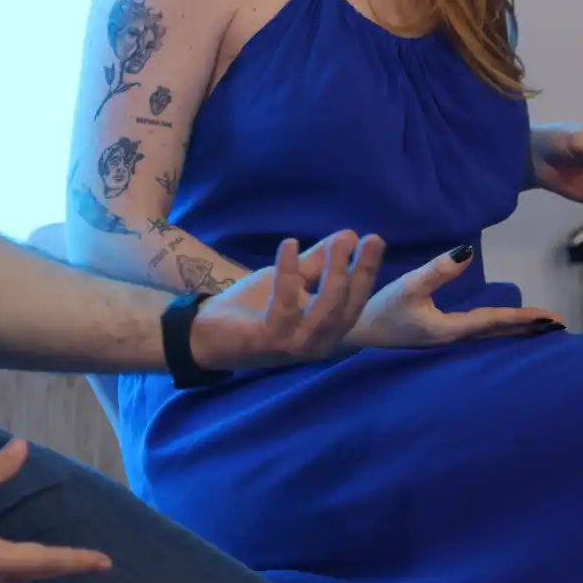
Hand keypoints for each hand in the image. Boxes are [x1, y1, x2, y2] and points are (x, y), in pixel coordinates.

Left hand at [191, 231, 385, 369]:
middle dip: (359, 272)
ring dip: (334, 273)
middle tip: (364, 239)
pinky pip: (286, 305)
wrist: (208, 331)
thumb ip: (317, 262)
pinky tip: (288, 245)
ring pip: (326, 310)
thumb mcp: (291, 279)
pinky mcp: (271, 341)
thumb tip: (349, 236)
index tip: (375, 240)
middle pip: (347, 307)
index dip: (366, 272)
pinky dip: (289, 274)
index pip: (355, 301)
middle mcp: (318, 343)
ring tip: (340, 244)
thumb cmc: (253, 307)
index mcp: (326, 330)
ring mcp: (296, 346)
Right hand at [349, 245, 563, 347]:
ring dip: (516, 331)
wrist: (357, 332)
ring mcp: (447, 340)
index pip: (496, 321)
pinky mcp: (439, 336)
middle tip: (559, 327)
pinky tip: (499, 327)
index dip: (525, 318)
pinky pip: (480, 334)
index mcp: (452, 329)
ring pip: (491, 336)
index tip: (551, 318)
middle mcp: (455, 339)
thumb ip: (437, 269)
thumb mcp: (407, 287)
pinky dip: (498, 330)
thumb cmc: (381, 310)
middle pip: (500, 334)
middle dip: (529, 329)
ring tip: (539, 329)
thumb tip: (466, 252)